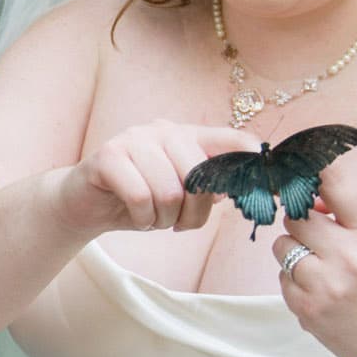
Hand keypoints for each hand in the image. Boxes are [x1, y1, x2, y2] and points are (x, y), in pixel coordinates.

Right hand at [55, 121, 258, 235]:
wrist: (84, 204)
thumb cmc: (138, 200)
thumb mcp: (181, 195)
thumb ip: (211, 187)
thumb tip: (251, 190)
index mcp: (187, 136)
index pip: (231, 140)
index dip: (253, 160)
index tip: (272, 186)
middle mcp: (163, 130)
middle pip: (200, 177)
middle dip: (193, 214)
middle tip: (178, 226)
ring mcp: (133, 140)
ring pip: (169, 192)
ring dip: (163, 220)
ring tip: (152, 219)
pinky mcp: (107, 156)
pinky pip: (140, 197)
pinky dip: (141, 219)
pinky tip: (136, 217)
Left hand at [267, 161, 356, 356]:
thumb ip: (349, 206)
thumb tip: (305, 192)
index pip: (334, 183)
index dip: (309, 171)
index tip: (296, 167)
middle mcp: (352, 256)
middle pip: (296, 216)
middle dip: (303, 222)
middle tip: (321, 236)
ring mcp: (327, 285)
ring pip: (281, 245)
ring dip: (295, 251)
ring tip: (324, 267)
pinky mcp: (307, 308)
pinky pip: (281, 276)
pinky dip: (295, 280)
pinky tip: (321, 290)